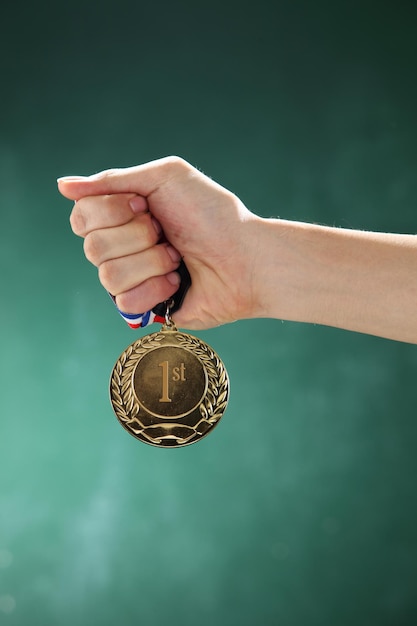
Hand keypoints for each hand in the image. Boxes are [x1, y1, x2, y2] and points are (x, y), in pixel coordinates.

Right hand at [58, 156, 261, 328]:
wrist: (245, 257)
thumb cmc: (212, 214)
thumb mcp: (166, 178)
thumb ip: (113, 180)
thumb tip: (62, 186)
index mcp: (122, 215)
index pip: (82, 216)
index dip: (111, 211)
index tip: (145, 204)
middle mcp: (121, 247)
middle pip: (92, 246)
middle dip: (137, 236)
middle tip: (166, 232)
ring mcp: (132, 279)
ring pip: (107, 276)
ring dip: (150, 262)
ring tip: (176, 258)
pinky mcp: (145, 308)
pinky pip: (125, 303)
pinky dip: (157, 289)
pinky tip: (178, 282)